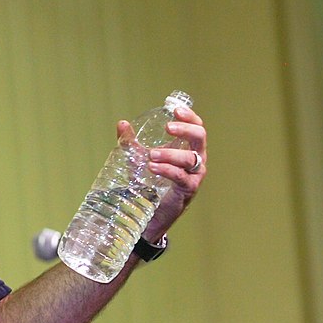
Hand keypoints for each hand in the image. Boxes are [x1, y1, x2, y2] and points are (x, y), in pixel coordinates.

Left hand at [116, 107, 206, 238]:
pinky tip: (153, 167)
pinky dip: (167, 170)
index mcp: (188, 147)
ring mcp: (195, 175)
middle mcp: (196, 159)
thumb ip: (130, 142)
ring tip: (151, 154)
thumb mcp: (139, 158)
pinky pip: (181, 177)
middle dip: (185, 130)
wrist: (152, 212)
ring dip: (170, 153)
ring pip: (189, 158)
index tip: (175, 110)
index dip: (190, 117)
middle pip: (199, 138)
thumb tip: (122, 123)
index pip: (196, 126)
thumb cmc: (151, 182)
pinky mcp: (188, 189)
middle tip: (168, 128)